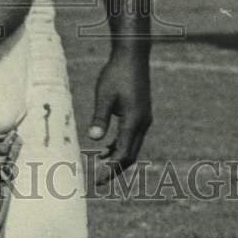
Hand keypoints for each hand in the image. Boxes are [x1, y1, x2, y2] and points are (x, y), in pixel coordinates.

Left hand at [86, 48, 151, 185]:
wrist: (132, 56)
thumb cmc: (116, 73)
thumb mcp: (104, 95)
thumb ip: (100, 117)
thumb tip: (94, 139)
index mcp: (134, 121)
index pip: (123, 154)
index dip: (111, 170)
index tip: (99, 181)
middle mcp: (143, 123)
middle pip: (131, 155)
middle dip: (115, 169)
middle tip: (99, 181)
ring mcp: (144, 118)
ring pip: (132, 146)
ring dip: (117, 157)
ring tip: (99, 164)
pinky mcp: (141, 113)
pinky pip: (132, 136)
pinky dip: (120, 145)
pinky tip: (105, 147)